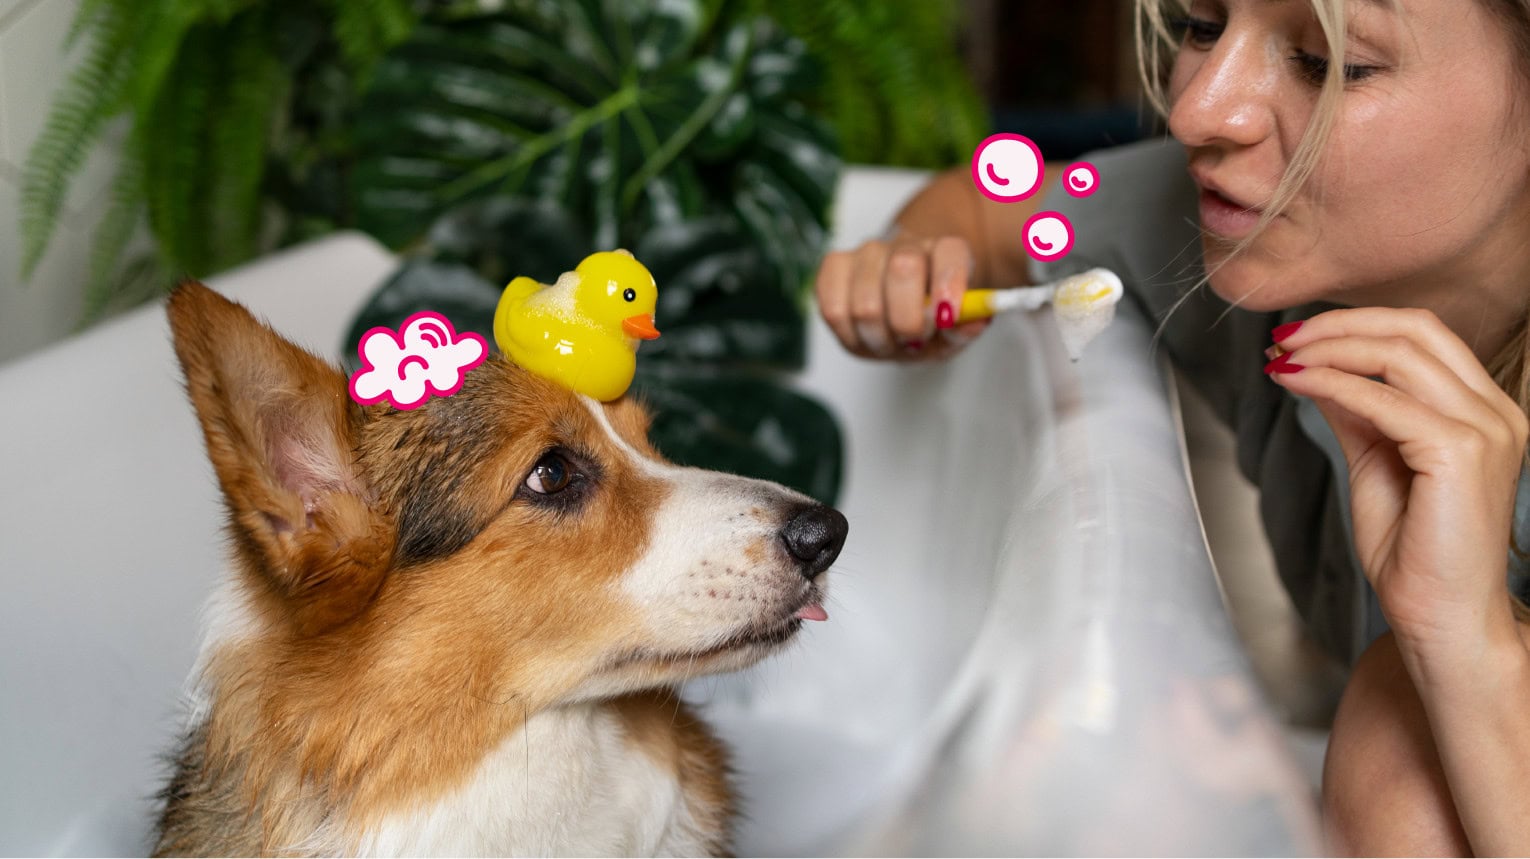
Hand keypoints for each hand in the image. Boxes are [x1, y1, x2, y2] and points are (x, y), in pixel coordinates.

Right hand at [814, 233, 990, 360]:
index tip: (948, 315)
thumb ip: (965, 328)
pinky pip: (833, 309)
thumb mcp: (953, 330)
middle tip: (914, 340)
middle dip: (908, 322)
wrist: (897, 305)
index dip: (948, 282)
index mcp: (944, 251)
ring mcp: (865, 253)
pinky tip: (864, 337)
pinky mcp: (834, 267)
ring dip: (879, 338)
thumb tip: (977, 320)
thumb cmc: (927, 317)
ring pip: (865, 303)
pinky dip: (850, 335)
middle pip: (902, 271)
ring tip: (889, 343)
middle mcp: (904, 244)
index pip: (949, 251)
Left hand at [1267, 308, 1528, 658]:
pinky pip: (1384, 401)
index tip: (1295, 337)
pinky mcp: (1461, 453)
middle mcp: (1496, 412)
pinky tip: (1295, 383)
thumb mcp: (1376, 461)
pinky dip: (1331, 383)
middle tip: (1281, 339)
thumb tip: (1316, 368)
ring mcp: (1486, 430)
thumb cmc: (1413, 552)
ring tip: (1281, 359)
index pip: (1423, 335)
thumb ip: (1357, 412)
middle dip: (1338, 325)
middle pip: (1415, 329)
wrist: (1440, 616)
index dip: (1354, 324)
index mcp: (1484, 410)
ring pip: (1399, 354)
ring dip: (1329, 348)